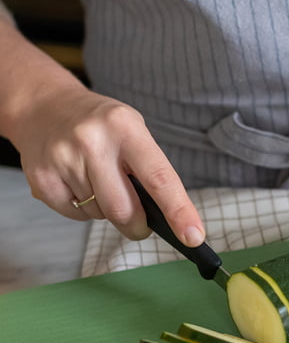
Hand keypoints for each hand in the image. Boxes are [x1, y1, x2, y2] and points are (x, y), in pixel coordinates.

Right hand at [11, 83, 204, 245]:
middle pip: (124, 210)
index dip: (179, 211)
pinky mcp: (41, 178)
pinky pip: (75, 215)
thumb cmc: (102, 127)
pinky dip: (83, 209)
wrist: (44, 106)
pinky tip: (77, 184)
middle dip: (137, 226)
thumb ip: (150, 171)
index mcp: (126, 128)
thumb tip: (168, 218)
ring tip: (98, 182)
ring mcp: (63, 158)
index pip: (159, 178)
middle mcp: (93, 141)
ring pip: (99, 214)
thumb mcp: (133, 132)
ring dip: (106, 211)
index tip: (194, 236)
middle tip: (139, 223)